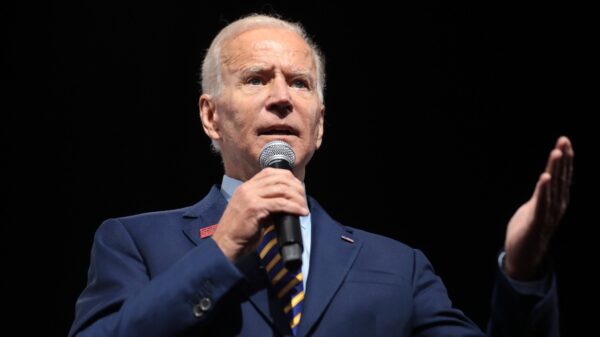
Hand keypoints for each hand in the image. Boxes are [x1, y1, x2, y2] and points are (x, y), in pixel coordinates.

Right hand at [212, 168, 308, 261]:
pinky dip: (294, 207)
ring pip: (282, 190)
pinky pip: (280, 204)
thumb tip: (287, 202)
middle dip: (296, 188)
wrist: (226, 243)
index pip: (270, 172)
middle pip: (279, 179)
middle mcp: (247, 188)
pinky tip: (301, 212)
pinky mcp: (254, 208)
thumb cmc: (240, 231)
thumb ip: (267, 203)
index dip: (288, 178)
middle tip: (304, 199)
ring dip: (297, 198)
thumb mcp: (253, 211)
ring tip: (304, 207)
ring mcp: (250, 197)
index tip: (298, 188)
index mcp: (246, 187)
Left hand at [504, 136, 573, 279]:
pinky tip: (545, 177)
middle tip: (564, 140)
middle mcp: (556, 206)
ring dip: (555, 170)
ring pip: (553, 189)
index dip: (564, 159)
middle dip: (562, 159)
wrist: (522, 256)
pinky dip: (544, 190)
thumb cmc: (528, 230)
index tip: (565, 141)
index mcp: (555, 201)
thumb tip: (548, 178)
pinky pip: (541, 205)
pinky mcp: (536, 224)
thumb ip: (542, 193)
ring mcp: (548, 215)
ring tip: (557, 152)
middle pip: (561, 179)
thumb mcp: (536, 206)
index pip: (563, 176)